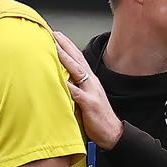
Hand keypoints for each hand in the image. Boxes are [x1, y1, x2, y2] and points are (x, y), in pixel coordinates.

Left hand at [53, 31, 122, 149]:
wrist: (112, 132)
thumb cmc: (97, 116)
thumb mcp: (87, 97)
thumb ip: (76, 88)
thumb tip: (61, 80)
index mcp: (91, 80)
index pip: (78, 59)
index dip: (68, 46)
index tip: (57, 35)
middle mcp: (92, 82)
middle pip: (77, 60)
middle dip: (65, 46)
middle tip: (53, 34)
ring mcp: (91, 92)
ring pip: (77, 71)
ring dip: (65, 59)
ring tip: (55, 48)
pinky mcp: (90, 104)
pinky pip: (77, 93)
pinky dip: (68, 85)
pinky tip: (59, 78)